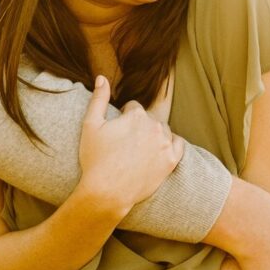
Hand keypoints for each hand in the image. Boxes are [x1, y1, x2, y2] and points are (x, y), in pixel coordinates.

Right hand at [76, 75, 182, 215]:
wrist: (107, 192)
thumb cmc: (95, 159)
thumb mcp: (90, 125)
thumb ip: (98, 98)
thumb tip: (102, 77)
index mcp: (136, 115)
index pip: (133, 108)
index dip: (123, 118)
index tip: (116, 131)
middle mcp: (154, 126)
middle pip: (149, 119)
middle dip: (139, 127)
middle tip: (126, 144)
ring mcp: (165, 144)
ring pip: (163, 131)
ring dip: (154, 135)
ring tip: (139, 150)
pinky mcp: (171, 161)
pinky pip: (178, 144)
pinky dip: (171, 145)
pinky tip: (159, 151)